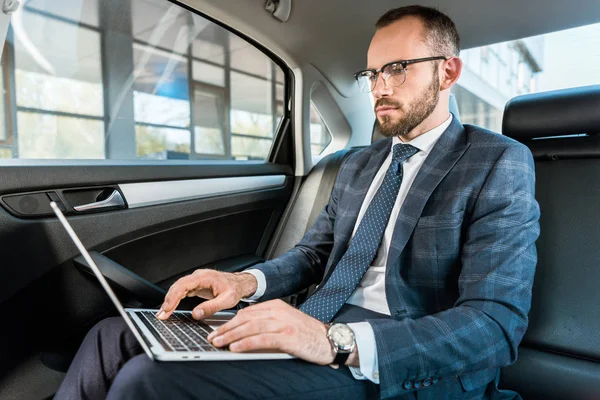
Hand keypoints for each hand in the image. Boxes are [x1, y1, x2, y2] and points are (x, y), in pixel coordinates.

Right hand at [156, 269, 257, 319]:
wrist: (240, 283)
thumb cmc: (235, 289)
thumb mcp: (227, 300)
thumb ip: (212, 307)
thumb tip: (195, 314)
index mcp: (204, 277)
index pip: (183, 285)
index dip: (173, 297)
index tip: (167, 309)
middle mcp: (198, 276)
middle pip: (177, 286)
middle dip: (168, 301)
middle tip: (161, 315)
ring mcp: (196, 280)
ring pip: (178, 288)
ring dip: (169, 301)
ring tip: (163, 314)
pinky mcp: (196, 285)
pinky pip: (182, 291)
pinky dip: (175, 300)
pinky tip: (170, 308)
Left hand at [206, 299, 336, 364]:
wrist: (331, 341)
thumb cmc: (308, 334)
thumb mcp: (286, 323)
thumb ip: (267, 323)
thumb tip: (243, 332)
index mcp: (276, 306)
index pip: (247, 312)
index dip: (229, 322)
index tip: (217, 330)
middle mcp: (278, 311)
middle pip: (245, 318)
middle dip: (226, 328)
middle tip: (212, 337)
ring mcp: (283, 323)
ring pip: (251, 327)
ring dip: (231, 335)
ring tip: (219, 343)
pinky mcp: (288, 336)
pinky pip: (262, 339)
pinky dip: (246, 343)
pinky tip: (236, 348)